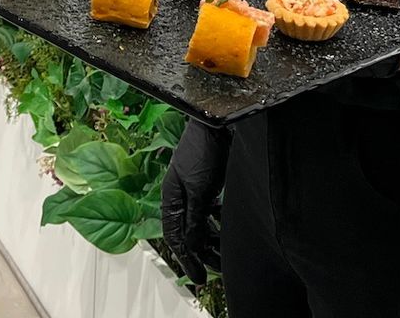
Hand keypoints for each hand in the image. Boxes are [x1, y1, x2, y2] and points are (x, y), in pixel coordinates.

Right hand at [161, 120, 229, 285]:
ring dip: (213, 238)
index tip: (198, 277)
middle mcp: (181, 194)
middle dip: (204, 251)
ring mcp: (196, 188)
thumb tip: (190, 246)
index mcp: (172, 196)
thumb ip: (194, 219)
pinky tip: (228, 226)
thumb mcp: (199, 190)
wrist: (221, 122)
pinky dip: (218, 222)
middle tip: (219, 268)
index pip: (175, 236)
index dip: (186, 258)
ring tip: (227, 251)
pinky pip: (211, 211)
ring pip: (202, 222)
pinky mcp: (210, 182)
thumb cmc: (204, 148)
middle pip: (190, 232)